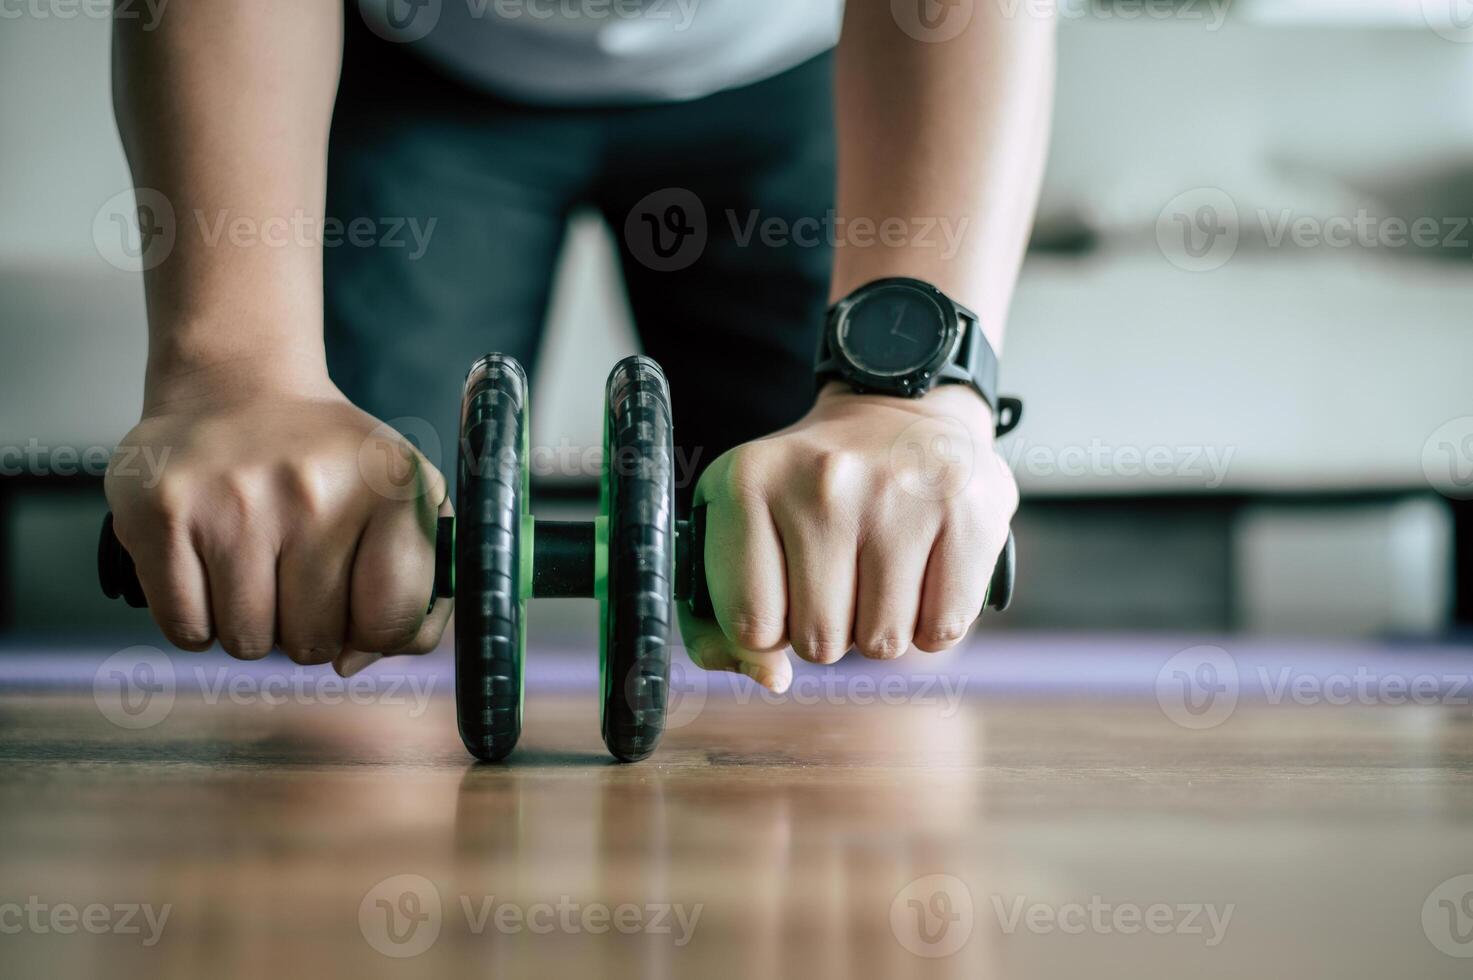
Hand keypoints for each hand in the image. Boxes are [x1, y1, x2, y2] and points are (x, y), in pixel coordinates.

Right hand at [104, 369, 450, 676]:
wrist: (239, 386)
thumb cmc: (329, 462)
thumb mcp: (405, 502)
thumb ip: (417, 593)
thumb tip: (354, 663)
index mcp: (390, 488)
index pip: (391, 623)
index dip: (371, 634)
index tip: (356, 607)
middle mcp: (314, 490)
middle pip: (313, 643)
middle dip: (305, 629)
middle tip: (294, 579)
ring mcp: (233, 499)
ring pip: (247, 643)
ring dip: (249, 625)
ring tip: (253, 568)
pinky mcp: (161, 512)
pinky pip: (186, 629)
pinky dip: (197, 620)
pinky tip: (209, 571)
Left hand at [680, 382, 1017, 692]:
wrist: (898, 412)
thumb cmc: (811, 489)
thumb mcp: (743, 525)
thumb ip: (725, 618)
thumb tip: (771, 679)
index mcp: (749, 483)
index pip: (751, 627)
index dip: (771, 630)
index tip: (785, 592)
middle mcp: (823, 484)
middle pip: (818, 642)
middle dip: (829, 629)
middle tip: (841, 578)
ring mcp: (900, 496)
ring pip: (881, 643)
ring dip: (881, 627)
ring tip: (880, 572)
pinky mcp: (967, 513)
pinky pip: (942, 630)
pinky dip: (932, 623)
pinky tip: (923, 575)